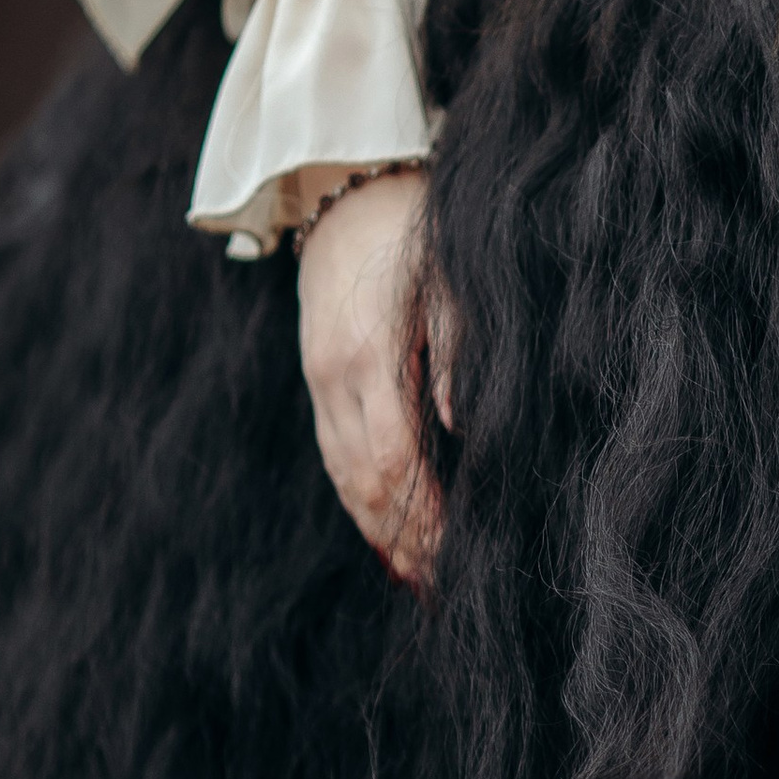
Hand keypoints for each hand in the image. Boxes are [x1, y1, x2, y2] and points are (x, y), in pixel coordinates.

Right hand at [296, 168, 442, 582]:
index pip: (392, 460)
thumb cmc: (414, 230)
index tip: (456, 556)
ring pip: (343, 478)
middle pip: (363, 484)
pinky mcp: (318, 381)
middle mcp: (333, 378)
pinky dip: (361, 502)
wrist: (343, 189)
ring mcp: (319, 382)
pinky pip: (334, 457)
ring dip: (380, 532)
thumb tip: (459, 425)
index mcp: (369, 355)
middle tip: (445, 588)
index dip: (422, 516)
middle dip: (404, 541)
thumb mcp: (450, 279)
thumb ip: (457, 350)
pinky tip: (387, 533)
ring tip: (419, 578)